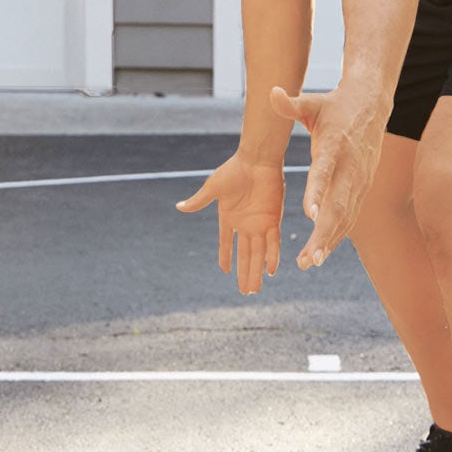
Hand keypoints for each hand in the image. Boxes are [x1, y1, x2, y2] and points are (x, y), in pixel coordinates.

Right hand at [176, 150, 285, 294]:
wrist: (258, 159)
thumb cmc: (235, 170)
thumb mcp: (214, 188)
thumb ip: (199, 201)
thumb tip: (179, 207)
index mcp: (229, 217)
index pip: (227, 243)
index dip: (226, 257)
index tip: (224, 272)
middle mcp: (245, 223)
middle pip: (244, 254)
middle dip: (245, 273)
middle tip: (245, 293)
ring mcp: (259, 223)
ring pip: (258, 253)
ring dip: (257, 271)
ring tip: (255, 289)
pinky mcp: (273, 219)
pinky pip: (273, 242)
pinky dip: (272, 256)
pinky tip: (271, 271)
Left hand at [270, 82, 386, 269]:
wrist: (372, 105)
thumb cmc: (335, 106)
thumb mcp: (313, 103)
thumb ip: (291, 104)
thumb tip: (271, 92)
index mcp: (333, 146)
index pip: (324, 171)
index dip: (317, 192)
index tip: (308, 215)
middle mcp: (349, 166)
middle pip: (337, 204)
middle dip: (324, 233)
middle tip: (309, 259)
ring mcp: (359, 179)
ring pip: (345, 215)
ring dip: (330, 240)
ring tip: (311, 262)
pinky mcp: (362, 186)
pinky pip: (350, 214)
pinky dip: (338, 234)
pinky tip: (324, 251)